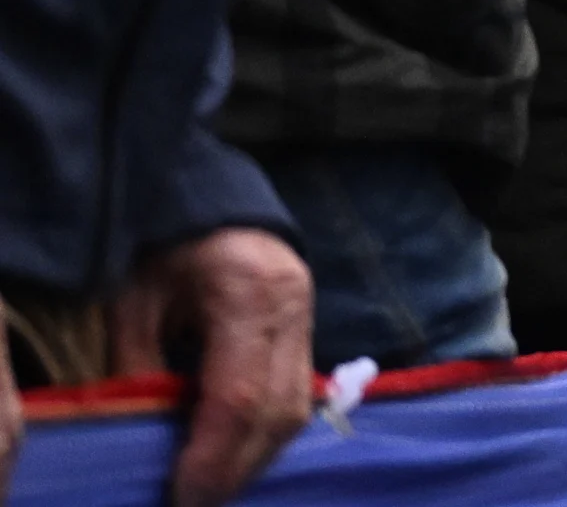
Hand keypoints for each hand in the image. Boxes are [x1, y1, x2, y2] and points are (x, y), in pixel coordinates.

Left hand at [107, 228, 310, 506]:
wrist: (218, 207)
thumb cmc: (169, 251)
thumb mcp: (136, 302)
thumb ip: (140, 367)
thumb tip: (146, 436)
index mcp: (248, 290)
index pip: (240, 393)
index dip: (213, 454)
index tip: (183, 494)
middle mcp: (293, 305)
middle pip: (278, 410)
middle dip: (236, 467)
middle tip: (196, 502)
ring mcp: (310, 317)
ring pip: (296, 410)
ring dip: (256, 458)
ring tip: (213, 486)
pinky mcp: (311, 331)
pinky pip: (299, 397)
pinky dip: (267, 435)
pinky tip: (236, 454)